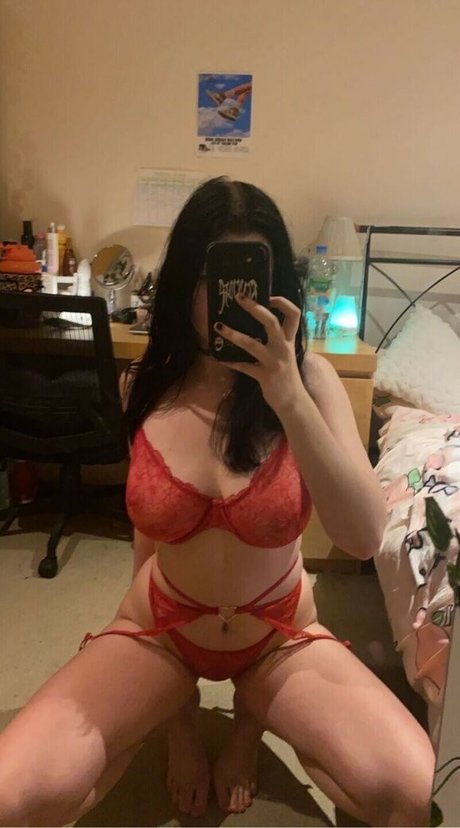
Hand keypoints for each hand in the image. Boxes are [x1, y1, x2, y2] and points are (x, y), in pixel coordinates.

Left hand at [215, 293, 305, 413]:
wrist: (293, 402)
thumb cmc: (287, 376)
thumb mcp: (287, 354)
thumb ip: (277, 340)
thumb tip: (258, 325)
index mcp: (289, 341)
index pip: (294, 315)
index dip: (283, 302)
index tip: (269, 295)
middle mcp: (283, 348)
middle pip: (271, 322)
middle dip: (255, 308)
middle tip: (238, 297)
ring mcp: (273, 362)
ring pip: (251, 344)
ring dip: (233, 334)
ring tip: (218, 326)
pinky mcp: (263, 376)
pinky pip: (244, 366)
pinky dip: (230, 362)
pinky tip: (218, 358)